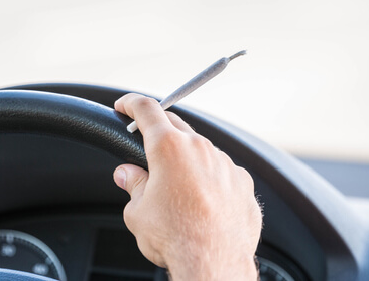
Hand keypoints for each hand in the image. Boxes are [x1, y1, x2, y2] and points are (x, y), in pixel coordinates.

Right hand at [113, 93, 261, 279]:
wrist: (214, 264)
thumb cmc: (175, 238)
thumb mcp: (138, 212)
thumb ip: (133, 185)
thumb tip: (127, 174)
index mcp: (168, 148)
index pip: (146, 110)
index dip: (131, 104)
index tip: (125, 105)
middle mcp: (200, 148)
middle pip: (176, 126)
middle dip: (158, 132)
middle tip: (145, 146)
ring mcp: (225, 164)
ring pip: (201, 151)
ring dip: (187, 159)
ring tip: (175, 187)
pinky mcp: (243, 183)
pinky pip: (222, 172)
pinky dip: (209, 179)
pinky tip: (201, 201)